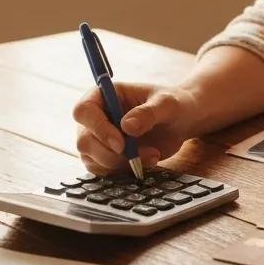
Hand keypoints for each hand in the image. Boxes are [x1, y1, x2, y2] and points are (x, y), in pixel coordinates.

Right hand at [72, 81, 198, 174]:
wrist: (180, 122)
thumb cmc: (172, 105)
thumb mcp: (167, 104)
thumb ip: (148, 112)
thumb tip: (127, 126)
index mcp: (104, 94)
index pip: (83, 110)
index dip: (97, 128)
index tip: (121, 142)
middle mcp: (95, 117)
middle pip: (84, 141)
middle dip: (112, 154)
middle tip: (146, 153)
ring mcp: (97, 138)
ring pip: (92, 159)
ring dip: (122, 164)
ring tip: (153, 155)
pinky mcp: (105, 156)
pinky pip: (102, 170)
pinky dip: (124, 171)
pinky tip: (146, 162)